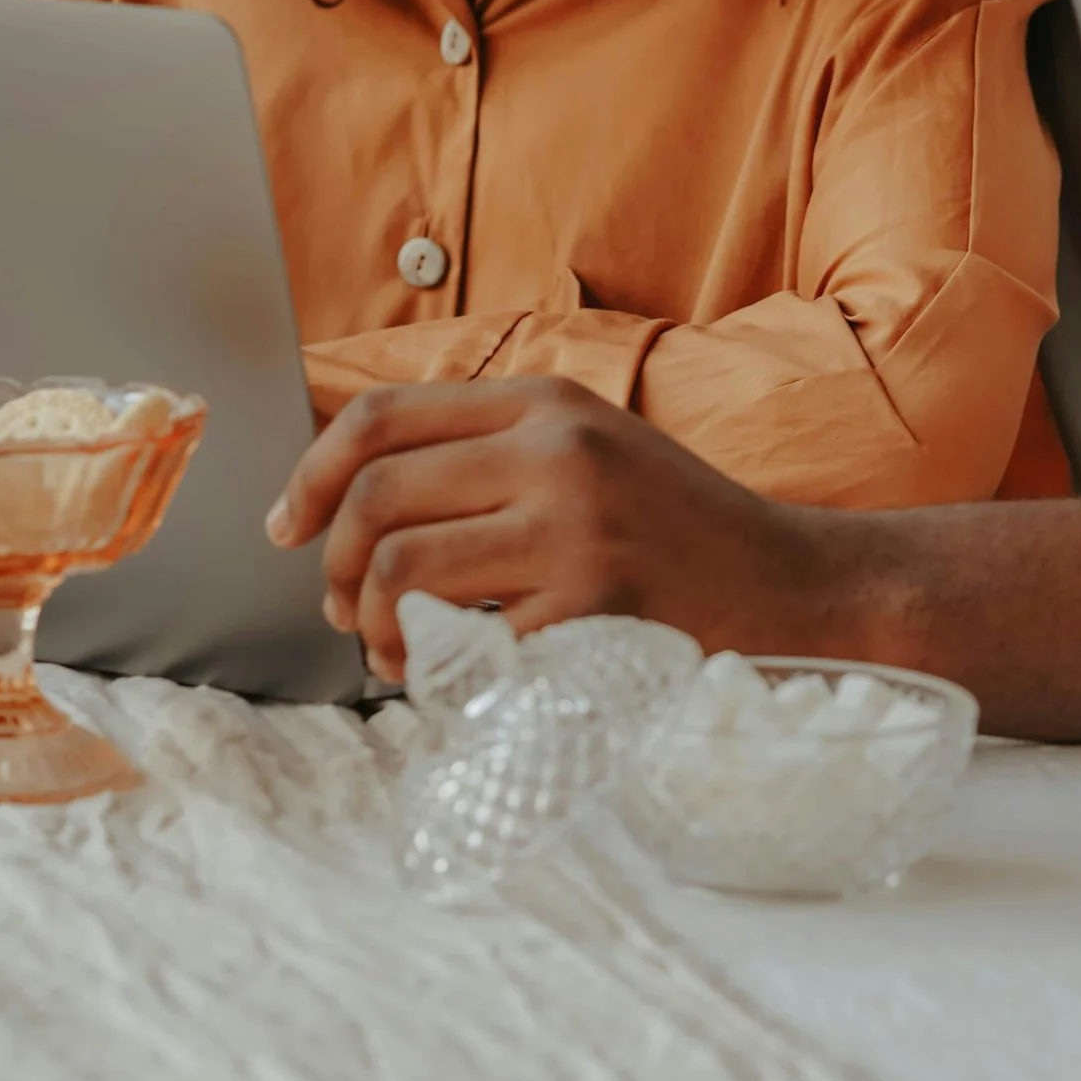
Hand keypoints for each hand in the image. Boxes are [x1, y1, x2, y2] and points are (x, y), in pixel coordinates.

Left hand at [268, 378, 856, 681]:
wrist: (793, 586)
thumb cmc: (680, 531)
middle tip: (339, 610)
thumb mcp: (591, 450)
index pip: (380, 417)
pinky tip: (448, 678)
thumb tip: (354, 490)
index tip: (287, 528)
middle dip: (331, 566)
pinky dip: (435, 672)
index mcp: (547, 402)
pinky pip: (465, 642)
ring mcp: (576, 527)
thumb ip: (492, 453)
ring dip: (370, 626)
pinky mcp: (592, 606)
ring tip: (389, 651)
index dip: (311, 476)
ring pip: (399, 570)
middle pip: (376, 496)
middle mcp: (557, 450)